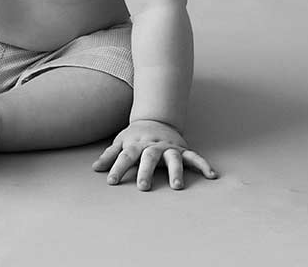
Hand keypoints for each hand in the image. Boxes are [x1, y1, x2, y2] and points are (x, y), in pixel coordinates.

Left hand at [92, 119, 216, 190]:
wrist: (156, 119)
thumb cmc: (135, 136)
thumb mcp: (121, 142)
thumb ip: (109, 155)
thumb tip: (94, 169)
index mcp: (136, 144)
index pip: (125, 156)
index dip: (117, 168)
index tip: (111, 181)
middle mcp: (153, 146)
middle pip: (149, 158)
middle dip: (146, 171)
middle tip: (143, 187)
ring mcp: (169, 147)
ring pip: (173, 158)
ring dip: (175, 171)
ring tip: (177, 187)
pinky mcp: (183, 149)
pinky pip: (195, 157)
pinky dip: (204, 165)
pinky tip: (212, 175)